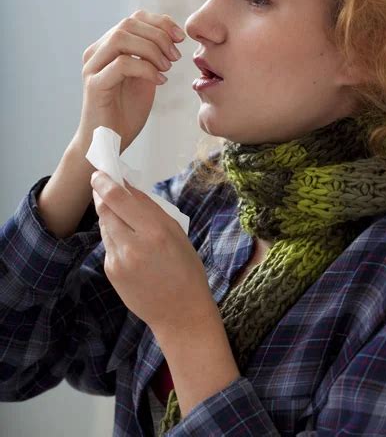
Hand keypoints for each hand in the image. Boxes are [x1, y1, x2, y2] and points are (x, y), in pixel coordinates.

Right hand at [74, 10, 184, 154]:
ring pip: (122, 38)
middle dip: (159, 36)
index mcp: (107, 48)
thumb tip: (171, 37)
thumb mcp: (145, 79)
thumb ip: (152, 57)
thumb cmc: (125, 113)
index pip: (134, 19)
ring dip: (152, 50)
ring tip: (167, 67)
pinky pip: (122, 64)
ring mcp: (92, 68)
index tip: (181, 38)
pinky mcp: (95, 85)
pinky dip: (146, 68)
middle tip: (176, 56)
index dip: (160, 22)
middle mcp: (96, 53)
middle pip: (128, 24)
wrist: (107, 144)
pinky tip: (160, 81)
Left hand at [90, 170, 216, 333]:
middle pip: (105, 209)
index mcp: (155, 231)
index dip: (104, 182)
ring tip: (122, 214)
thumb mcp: (176, 232)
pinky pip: (108, 244)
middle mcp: (133, 244)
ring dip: (109, 214)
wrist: (180, 312)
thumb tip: (127, 187)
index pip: (118, 198)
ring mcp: (118, 260)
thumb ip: (150, 209)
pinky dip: (114, 236)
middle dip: (101, 194)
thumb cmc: (186, 268)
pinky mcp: (111, 271)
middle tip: (101, 182)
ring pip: (104, 225)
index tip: (100, 172)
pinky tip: (129, 242)